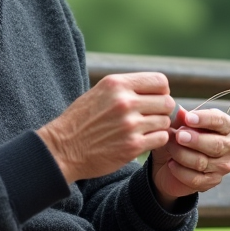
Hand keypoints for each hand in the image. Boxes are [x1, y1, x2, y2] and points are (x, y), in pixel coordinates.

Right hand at [38, 73, 174, 183]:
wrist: (63, 148)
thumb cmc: (81, 120)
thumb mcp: (99, 92)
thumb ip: (125, 88)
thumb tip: (157, 88)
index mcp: (116, 84)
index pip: (160, 81)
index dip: (162, 91)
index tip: (154, 99)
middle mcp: (124, 102)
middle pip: (167, 102)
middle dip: (162, 110)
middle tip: (151, 117)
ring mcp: (130, 125)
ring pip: (165, 121)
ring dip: (158, 126)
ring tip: (144, 129)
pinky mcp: (132, 146)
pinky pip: (161, 138)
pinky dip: (156, 140)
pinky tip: (143, 140)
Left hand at [151, 106, 229, 206]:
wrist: (168, 163)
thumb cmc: (179, 138)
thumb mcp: (178, 125)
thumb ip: (181, 119)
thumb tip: (181, 112)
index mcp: (227, 126)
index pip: (220, 121)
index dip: (204, 119)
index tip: (188, 118)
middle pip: (216, 144)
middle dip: (195, 140)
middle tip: (178, 136)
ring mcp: (223, 166)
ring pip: (202, 162)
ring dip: (181, 154)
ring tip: (169, 147)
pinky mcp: (213, 181)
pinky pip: (196, 178)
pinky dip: (180, 170)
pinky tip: (171, 164)